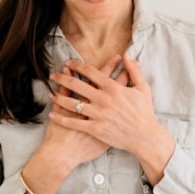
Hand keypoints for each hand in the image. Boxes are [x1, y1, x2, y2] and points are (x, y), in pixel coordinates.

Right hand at [21, 55, 128, 193]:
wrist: (64, 154)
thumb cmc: (59, 132)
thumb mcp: (58, 108)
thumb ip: (64, 90)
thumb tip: (67, 70)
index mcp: (86, 100)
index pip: (101, 77)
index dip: (110, 66)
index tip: (118, 57)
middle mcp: (99, 106)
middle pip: (113, 84)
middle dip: (120, 72)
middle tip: (128, 60)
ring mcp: (105, 117)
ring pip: (119, 98)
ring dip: (126, 85)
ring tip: (134, 75)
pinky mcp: (107, 128)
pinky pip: (119, 114)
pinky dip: (126, 105)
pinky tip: (131, 97)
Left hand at [49, 53, 175, 184]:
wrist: (144, 137)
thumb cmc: (144, 113)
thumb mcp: (143, 89)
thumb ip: (134, 71)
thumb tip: (128, 56)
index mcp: (113, 88)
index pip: (91, 72)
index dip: (77, 65)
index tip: (68, 63)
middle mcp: (103, 99)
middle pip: (77, 85)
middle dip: (62, 78)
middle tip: (52, 75)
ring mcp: (98, 114)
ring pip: (72, 103)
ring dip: (59, 97)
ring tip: (50, 93)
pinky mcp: (95, 129)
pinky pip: (74, 122)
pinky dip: (61, 118)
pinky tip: (52, 114)